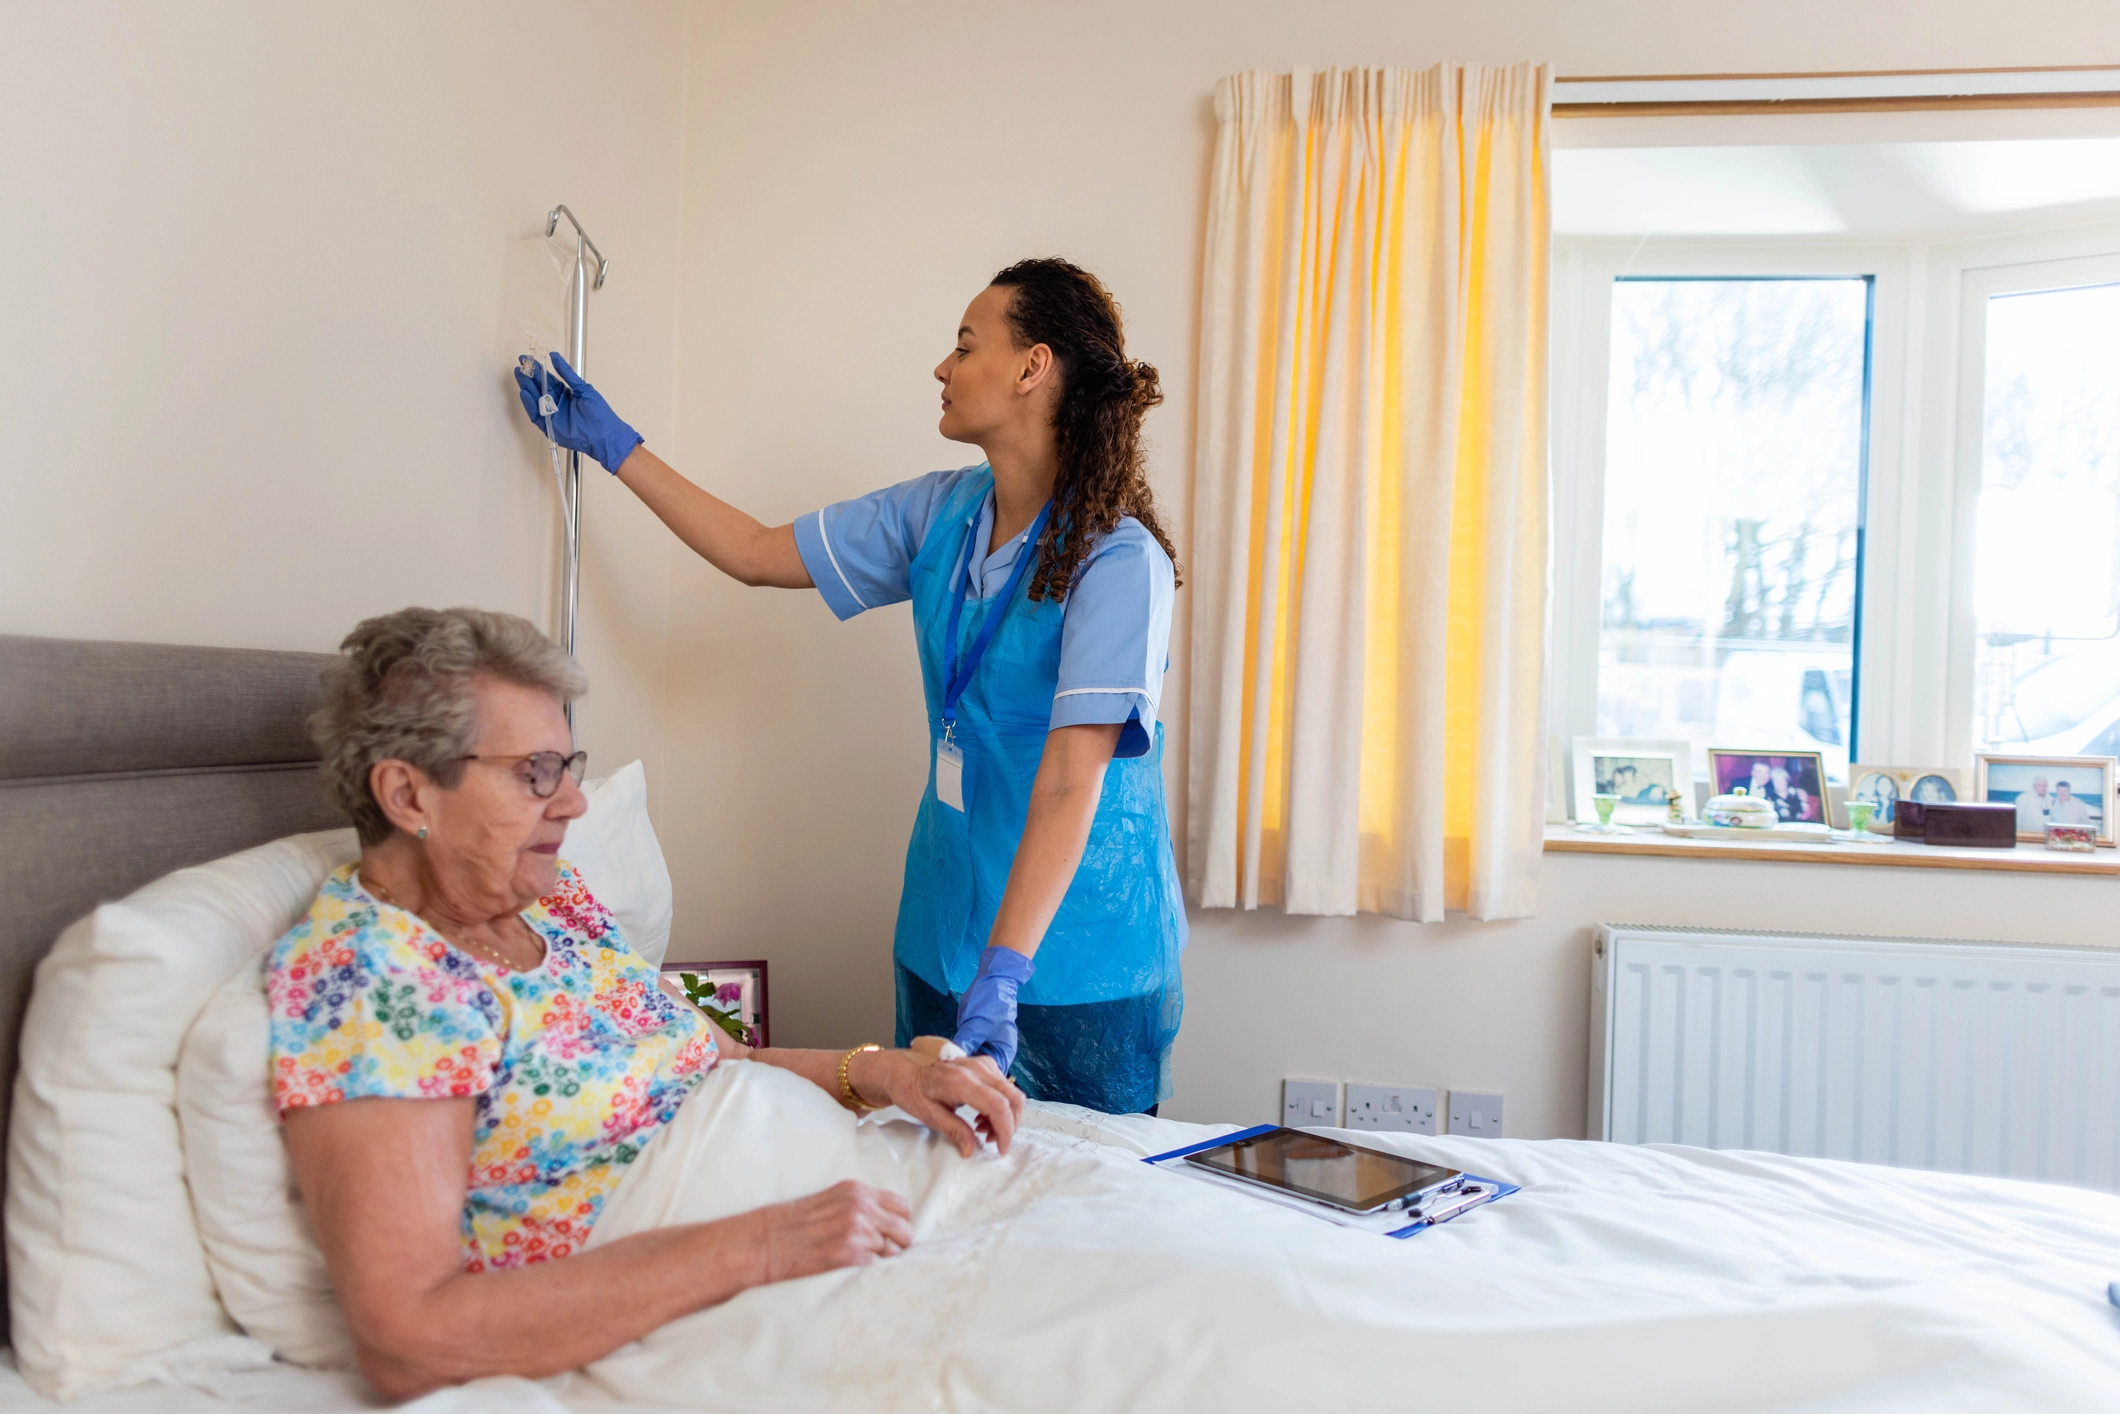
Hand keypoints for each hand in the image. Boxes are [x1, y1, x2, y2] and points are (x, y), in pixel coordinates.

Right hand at [512, 351, 643, 473]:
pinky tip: (525, 392)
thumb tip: (554, 356)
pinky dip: (529, 404)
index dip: (538, 369)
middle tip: (520, 365)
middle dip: (529, 376)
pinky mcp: (548, 426)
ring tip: (520, 374)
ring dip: (527, 387)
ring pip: (535, 399)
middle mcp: (556, 403)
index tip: (528, 359)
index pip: (548, 379)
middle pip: (539, 388)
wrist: (604, 434)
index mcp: (565, 393)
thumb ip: (567, 373)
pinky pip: (536, 414)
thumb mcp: (582, 388)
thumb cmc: (598, 412)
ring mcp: (551, 415)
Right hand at [753, 1180, 912, 1284]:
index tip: (894, 1234)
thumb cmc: (795, 1225)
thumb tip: (890, 1224)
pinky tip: (852, 1272)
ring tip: (859, 1263)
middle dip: (899, 1244)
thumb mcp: (831, 1201)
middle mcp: (860, 1208)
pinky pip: (877, 1268)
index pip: (902, 1206)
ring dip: (881, 1261)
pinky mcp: (850, 1257)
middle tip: (886, 1254)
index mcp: (857, 1191)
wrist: (765, 1243)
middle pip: (904, 1230)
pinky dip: (869, 1273)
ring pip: (891, 1252)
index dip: (900, 1223)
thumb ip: (861, 1206)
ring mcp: (856, 1232)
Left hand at [859, 1047, 1023, 1157]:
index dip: (1005, 1131)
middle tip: (992, 1142)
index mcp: (961, 1081)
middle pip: (1012, 1098)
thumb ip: (954, 1131)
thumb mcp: (928, 1115)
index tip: (1000, 1150)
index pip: (998, 1106)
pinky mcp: (983, 1063)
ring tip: (982, 1130)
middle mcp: (976, 1068)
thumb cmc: (912, 1090)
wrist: (903, 1068)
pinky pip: (1003, 1086)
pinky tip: (981, 1116)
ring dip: (1005, 1116)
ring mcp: (982, 1063)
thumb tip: (971, 1151)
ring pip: (1011, 1092)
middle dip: (1010, 1125)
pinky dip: (1000, 1105)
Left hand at [951, 946, 1032, 1077]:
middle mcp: (995, 1052)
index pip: (989, 1079)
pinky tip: (943, 1055)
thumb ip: (965, 1042)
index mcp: (1003, 1053)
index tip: (953, 1083)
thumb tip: (950, 1061)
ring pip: (969, 1061)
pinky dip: (956, 1052)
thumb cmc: (991, 1000)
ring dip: (958, 1062)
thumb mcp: (977, 1023)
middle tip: (942, 1075)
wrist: (993, 979)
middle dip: (963, 1073)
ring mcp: (984, 1045)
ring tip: (940, 1067)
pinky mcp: (974, 1037)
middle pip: (978, 1072)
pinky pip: (965, 1050)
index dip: (973, 1083)